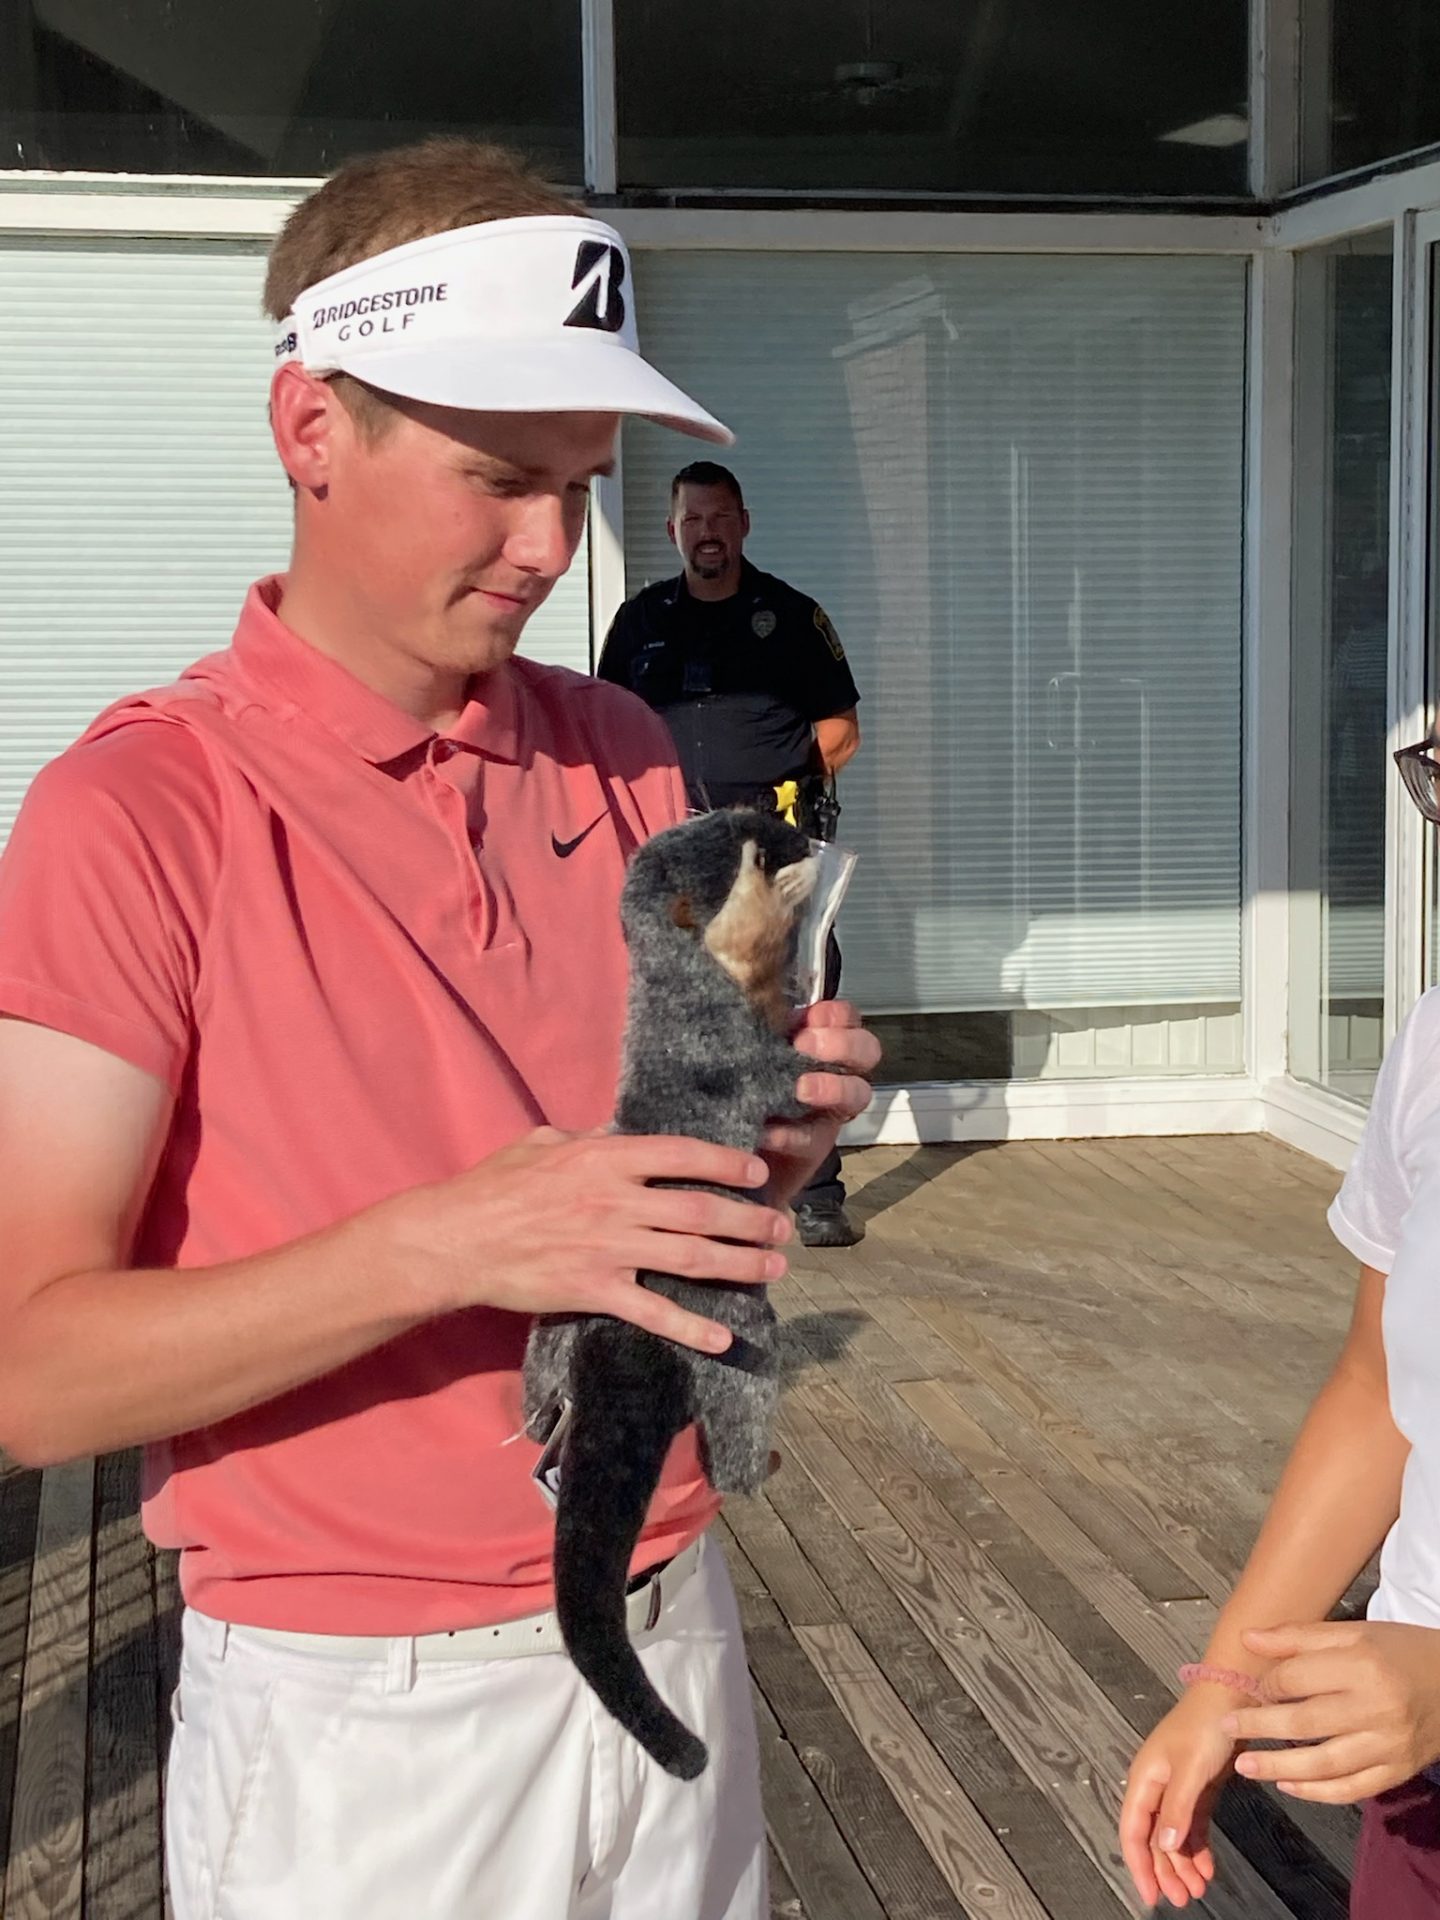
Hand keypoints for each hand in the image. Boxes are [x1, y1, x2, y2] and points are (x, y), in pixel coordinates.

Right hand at [379, 1127, 791, 1353]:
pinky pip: (652, 1311)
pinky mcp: (593, 1290)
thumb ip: (590, 1134)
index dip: (727, 1163)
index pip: (682, 1154)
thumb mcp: (543, 1141)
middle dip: (750, 1219)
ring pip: (690, 1256)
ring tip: (774, 1268)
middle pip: (700, 1209)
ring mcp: (608, 1248)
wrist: (455, 1239)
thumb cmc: (495, 1185)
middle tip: (782, 1227)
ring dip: (740, 1264)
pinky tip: (724, 1336)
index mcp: (604, 1157)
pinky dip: (691, 1326)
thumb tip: (624, 1126)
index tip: (757, 1172)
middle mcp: (615, 1201)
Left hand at [761, 999, 879, 1205]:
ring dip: (831, 1087)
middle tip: (806, 1047)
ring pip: (857, 1093)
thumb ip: (763, 1029)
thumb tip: (749, 1000)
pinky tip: (767, 1130)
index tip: (812, 1016)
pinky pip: (813, 1138)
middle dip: (841, 1045)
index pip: (848, 1017)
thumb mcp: (755, 1049)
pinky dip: (790, 1134)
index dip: (836, 1015)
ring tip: (799, 1089)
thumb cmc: (748, 1084)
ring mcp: (831, 1110)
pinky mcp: (814, 1145)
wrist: (736, 1142)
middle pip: (866, 1050)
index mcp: (824, 1041)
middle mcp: (838, 1072)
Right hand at [1120, 1686, 1242, 1908]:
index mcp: (1145, 1778)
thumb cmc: (1204, 1726)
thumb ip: (1176, 1809)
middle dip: (1165, 1871)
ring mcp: (1177, 1786)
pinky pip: (1191, 1824)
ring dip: (1183, 1863)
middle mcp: (1156, 1785)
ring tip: (1199, 1888)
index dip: (1139, 1865)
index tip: (1151, 1896)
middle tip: (1183, 1900)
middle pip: (1153, 1837)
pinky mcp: (1197, 1786)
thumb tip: (1163, 1846)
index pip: (1133, 1830)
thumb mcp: (1190, 1770)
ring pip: (1173, 1835)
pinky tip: (1208, 1866)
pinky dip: (1197, 1846)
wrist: (1231, 1697)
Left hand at [1223, 1621, 1439, 1802]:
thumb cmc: (1400, 1652)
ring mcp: (1388, 1745)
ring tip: (1244, 1766)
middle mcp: (1375, 1708)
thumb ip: (1300, 1637)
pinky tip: (1289, 1786)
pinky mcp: (1398, 1771)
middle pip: (1304, 1723)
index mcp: (1361, 1665)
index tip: (1251, 1687)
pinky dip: (1317, 1792)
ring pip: (1324, 1764)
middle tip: (1226, 1728)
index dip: (1268, 1684)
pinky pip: (1352, 1789)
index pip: (1298, 1679)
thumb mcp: (1355, 1633)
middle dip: (1258, 1726)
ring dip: (1279, 1768)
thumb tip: (1248, 1639)